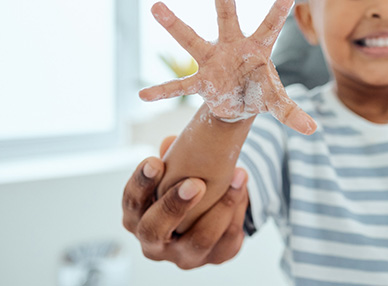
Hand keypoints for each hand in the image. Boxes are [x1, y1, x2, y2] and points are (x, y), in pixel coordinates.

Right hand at [122, 137, 248, 267]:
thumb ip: (172, 158)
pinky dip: (238, 210)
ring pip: (200, 238)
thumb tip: (170, 142)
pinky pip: (228, 238)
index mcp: (138, 220)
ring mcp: (185, 256)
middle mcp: (156, 244)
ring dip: (221, 205)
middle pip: (154, 231)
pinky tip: (243, 189)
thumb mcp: (175, 172)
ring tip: (238, 176)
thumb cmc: (186, 188)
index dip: (141, 183)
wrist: (215, 211)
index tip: (155, 161)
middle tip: (196, 183)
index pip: (131, 204)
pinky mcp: (216, 257)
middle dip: (173, 206)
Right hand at [139, 0, 315, 133]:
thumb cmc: (259, 92)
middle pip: (227, 14)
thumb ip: (292, 112)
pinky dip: (164, 91)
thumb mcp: (277, 102)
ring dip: (175, 25)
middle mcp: (232, 46)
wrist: (237, 106)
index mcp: (257, 47)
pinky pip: (180, 86)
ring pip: (192, 39)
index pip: (272, 24)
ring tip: (155, 6)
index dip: (280, 7)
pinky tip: (144, 94)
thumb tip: (313, 130)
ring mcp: (213, 61)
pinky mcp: (201, 82)